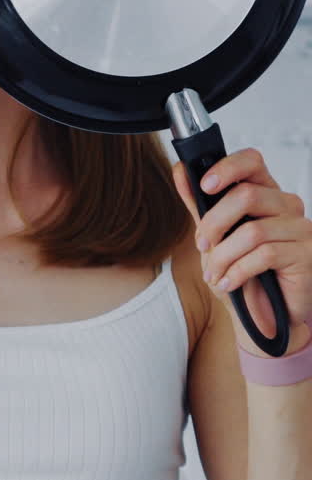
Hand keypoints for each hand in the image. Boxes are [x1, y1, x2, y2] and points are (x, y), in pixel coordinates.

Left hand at [171, 148, 311, 342]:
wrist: (265, 317)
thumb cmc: (243, 274)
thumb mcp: (215, 237)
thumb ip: (200, 205)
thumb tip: (181, 170)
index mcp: (266, 194)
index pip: (252, 162)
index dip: (227, 168)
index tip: (204, 185)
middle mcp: (287, 206)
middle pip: (247, 195)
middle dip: (214, 223)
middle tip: (202, 245)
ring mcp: (301, 229)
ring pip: (252, 230)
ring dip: (223, 256)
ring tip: (214, 273)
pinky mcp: (306, 254)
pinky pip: (265, 255)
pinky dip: (238, 271)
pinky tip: (230, 282)